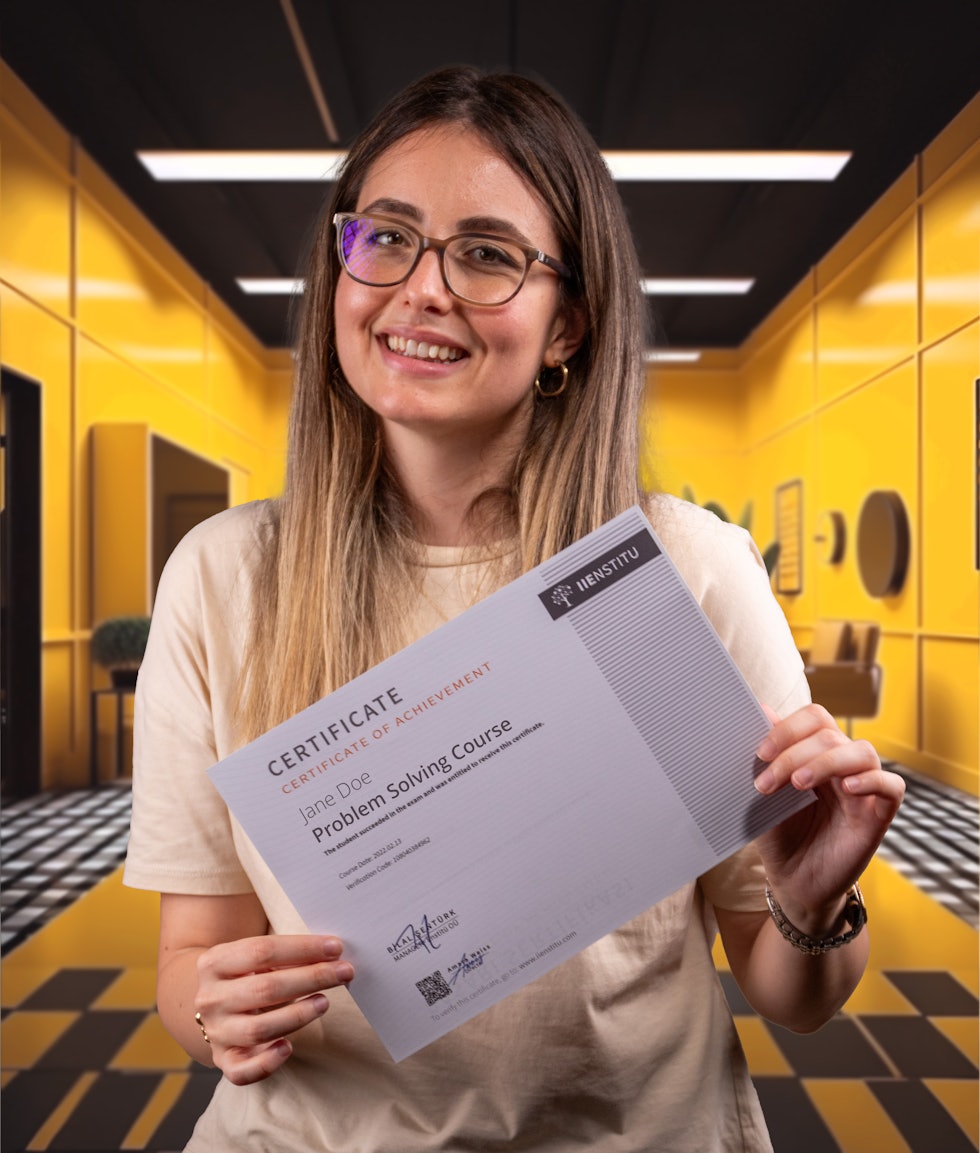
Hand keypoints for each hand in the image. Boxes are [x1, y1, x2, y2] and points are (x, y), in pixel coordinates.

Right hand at [193, 934, 353, 1084]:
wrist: (214, 1004)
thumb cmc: (247, 974)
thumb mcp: (255, 957)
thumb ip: (285, 953)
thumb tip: (332, 952)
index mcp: (214, 963)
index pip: (261, 951)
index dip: (302, 948)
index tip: (336, 947)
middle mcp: (211, 998)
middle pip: (265, 988)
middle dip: (311, 978)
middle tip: (344, 972)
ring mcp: (215, 1032)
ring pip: (258, 1029)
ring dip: (297, 1016)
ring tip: (325, 1002)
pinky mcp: (223, 1061)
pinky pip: (241, 1071)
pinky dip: (266, 1063)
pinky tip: (288, 1047)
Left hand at [751, 703, 904, 932]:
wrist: (793, 882)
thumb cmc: (780, 836)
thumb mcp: (764, 795)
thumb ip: (766, 757)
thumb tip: (760, 709)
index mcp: (815, 753)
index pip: (814, 718)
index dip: (788, 728)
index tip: (760, 753)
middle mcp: (841, 766)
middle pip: (831, 734)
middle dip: (794, 752)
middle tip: (768, 782)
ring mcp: (862, 789)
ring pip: (862, 752)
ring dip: (827, 761)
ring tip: (799, 783)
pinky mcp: (878, 816)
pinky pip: (891, 786)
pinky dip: (871, 780)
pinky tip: (846, 788)